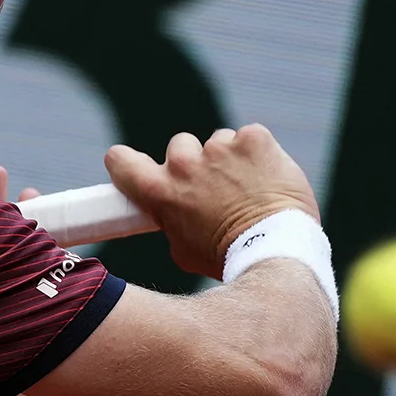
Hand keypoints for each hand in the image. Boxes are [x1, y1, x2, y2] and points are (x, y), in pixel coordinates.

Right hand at [103, 124, 319, 280]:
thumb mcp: (182, 248)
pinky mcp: (254, 139)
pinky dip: (259, 155)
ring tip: (248, 189)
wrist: (276, 252)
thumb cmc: (227, 257)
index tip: (140, 168)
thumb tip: (171, 215)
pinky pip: (250, 138)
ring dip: (229, 159)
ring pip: (218, 141)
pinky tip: (268, 178)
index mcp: (158, 190)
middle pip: (179, 146)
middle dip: (194, 163)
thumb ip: (170, 220)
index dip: (127, 162)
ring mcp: (219, 147)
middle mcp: (183, 163)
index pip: (120, 159)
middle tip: (215, 190)